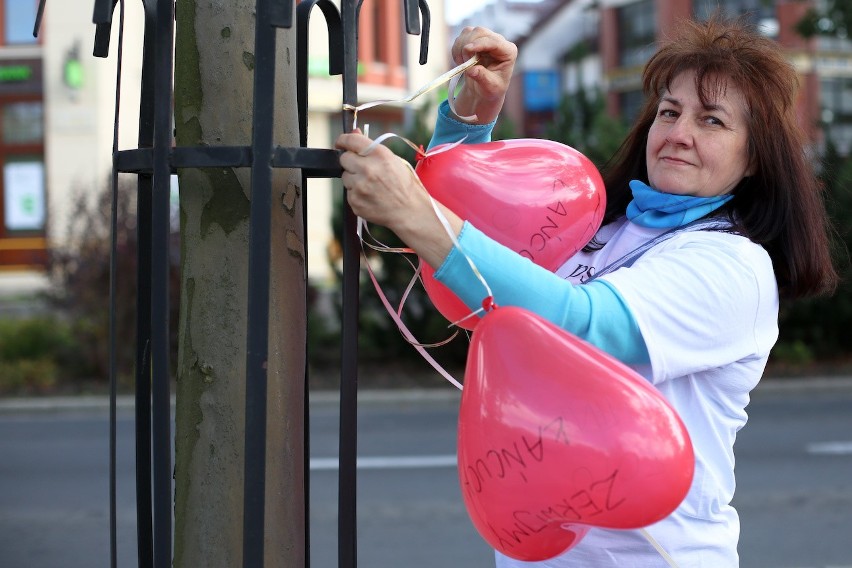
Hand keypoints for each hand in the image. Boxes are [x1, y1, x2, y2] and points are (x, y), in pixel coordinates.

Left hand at [335, 132, 462, 267]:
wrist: (410, 211)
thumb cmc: (403, 184)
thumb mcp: (393, 160)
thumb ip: (371, 147)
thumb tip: (354, 132)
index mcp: (379, 155)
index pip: (351, 140)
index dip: (343, 140)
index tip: (340, 143)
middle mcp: (368, 169)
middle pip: (344, 159)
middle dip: (351, 162)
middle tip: (363, 169)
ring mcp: (360, 187)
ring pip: (345, 177)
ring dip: (354, 179)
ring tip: (372, 186)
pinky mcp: (355, 201)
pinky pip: (349, 193)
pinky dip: (357, 194)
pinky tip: (371, 196)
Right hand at [450, 27, 517, 124]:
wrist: (483, 89)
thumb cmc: (491, 89)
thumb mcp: (490, 87)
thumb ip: (482, 78)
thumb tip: (472, 70)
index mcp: (508, 51)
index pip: (494, 41)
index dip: (480, 43)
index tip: (467, 49)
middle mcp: (498, 41)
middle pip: (480, 32)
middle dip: (468, 45)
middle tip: (464, 63)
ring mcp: (485, 38)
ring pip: (469, 32)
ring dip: (460, 47)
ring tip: (462, 64)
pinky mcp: (474, 39)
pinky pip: (462, 37)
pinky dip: (456, 48)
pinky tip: (460, 61)